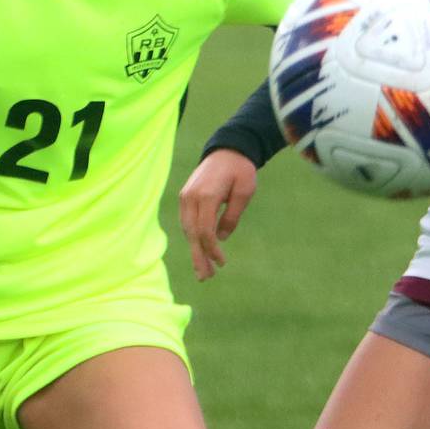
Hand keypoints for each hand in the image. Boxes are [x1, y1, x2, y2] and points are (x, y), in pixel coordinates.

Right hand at [178, 149, 256, 280]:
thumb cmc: (240, 170)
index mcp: (206, 195)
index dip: (212, 250)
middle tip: (205, 278)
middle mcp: (191, 197)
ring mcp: (185, 196)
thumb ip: (232, 215)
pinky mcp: (185, 196)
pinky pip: (186, 221)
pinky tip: (199, 250)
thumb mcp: (244, 192)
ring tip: (202, 270)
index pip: (204, 231)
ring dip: (194, 250)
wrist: (227, 150)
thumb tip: (221, 238)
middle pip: (192, 233)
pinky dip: (192, 238)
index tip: (222, 263)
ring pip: (187, 229)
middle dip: (198, 257)